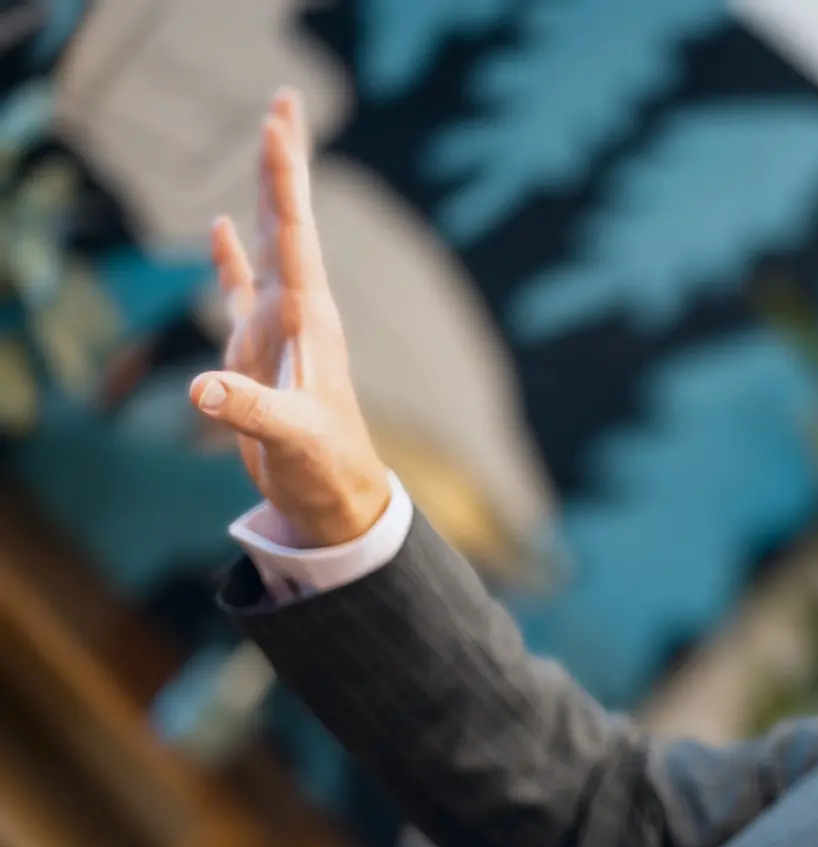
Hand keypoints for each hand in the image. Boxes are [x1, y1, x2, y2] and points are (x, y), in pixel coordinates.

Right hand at [188, 88, 389, 547]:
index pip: (294, 234)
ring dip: (265, 196)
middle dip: (284, 165)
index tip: (279, 124)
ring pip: (269, 246)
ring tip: (267, 144)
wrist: (340, 499)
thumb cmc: (324, 468)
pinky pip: (241, 290)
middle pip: (287, 222)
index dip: (284, 179)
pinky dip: (231, 256)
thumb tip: (204, 389)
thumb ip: (250, 411)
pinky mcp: (261, 352)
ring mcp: (280, 330)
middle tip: (285, 103)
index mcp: (308, 320)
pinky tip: (224, 224)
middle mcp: (297, 313)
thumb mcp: (289, 439)